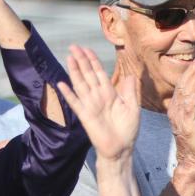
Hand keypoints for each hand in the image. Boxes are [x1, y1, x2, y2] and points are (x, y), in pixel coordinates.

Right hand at [57, 45, 138, 161]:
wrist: (121, 148)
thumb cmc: (127, 129)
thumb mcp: (133, 107)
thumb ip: (131, 91)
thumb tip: (130, 75)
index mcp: (110, 93)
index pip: (99, 73)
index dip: (93, 61)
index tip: (86, 49)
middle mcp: (98, 97)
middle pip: (88, 75)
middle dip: (81, 61)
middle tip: (73, 47)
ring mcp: (90, 105)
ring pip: (81, 84)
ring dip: (74, 71)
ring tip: (69, 58)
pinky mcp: (85, 116)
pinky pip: (75, 103)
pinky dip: (68, 94)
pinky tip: (61, 84)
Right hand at [168, 56, 194, 172]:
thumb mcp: (194, 117)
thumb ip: (193, 103)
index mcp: (176, 107)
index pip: (182, 85)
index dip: (191, 72)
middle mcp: (175, 109)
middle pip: (184, 85)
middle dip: (194, 70)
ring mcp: (180, 116)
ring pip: (187, 92)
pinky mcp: (187, 124)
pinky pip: (192, 104)